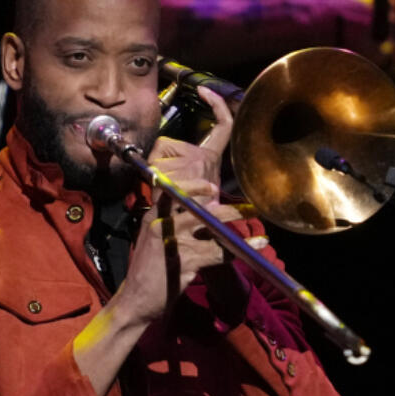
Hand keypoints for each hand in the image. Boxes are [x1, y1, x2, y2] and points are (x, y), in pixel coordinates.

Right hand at [115, 87, 242, 323]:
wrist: (137, 302)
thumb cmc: (156, 267)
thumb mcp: (169, 233)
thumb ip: (190, 212)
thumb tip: (215, 195)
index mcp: (159, 201)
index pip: (178, 156)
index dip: (201, 122)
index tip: (210, 93)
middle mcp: (160, 212)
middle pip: (196, 186)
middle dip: (215, 194)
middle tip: (238, 206)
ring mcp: (168, 235)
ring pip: (206, 215)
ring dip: (229, 221)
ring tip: (249, 225)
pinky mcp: (178, 260)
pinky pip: (216, 250)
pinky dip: (240, 249)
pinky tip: (257, 246)